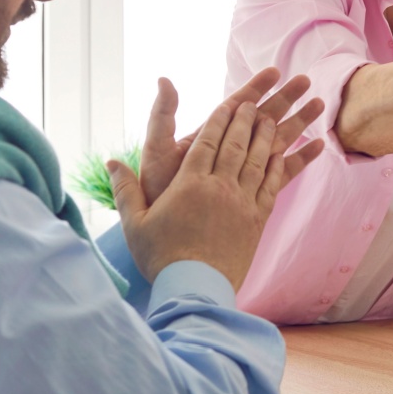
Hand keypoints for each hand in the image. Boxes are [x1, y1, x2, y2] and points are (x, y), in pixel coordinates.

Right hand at [109, 80, 325, 288]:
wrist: (195, 289)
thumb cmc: (161, 258)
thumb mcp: (134, 223)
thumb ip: (124, 190)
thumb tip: (111, 162)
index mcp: (189, 184)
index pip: (206, 142)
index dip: (219, 121)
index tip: (228, 104)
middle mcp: (219, 187)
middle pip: (235, 145)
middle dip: (244, 120)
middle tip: (252, 104)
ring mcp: (242, 203)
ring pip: (256, 161)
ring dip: (264, 137)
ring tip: (269, 119)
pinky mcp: (257, 220)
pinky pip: (271, 186)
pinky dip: (277, 166)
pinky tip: (281, 154)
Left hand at [134, 70, 317, 204]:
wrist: (169, 240)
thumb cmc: (159, 195)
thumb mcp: (156, 152)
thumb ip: (163, 117)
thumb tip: (165, 80)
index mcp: (210, 137)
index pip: (236, 107)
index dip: (255, 88)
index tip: (274, 72)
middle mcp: (230, 151)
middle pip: (263, 118)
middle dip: (284, 98)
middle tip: (306, 80)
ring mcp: (244, 172)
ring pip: (278, 141)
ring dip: (298, 122)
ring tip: (320, 104)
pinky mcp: (256, 193)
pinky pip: (283, 174)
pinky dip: (300, 159)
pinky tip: (318, 145)